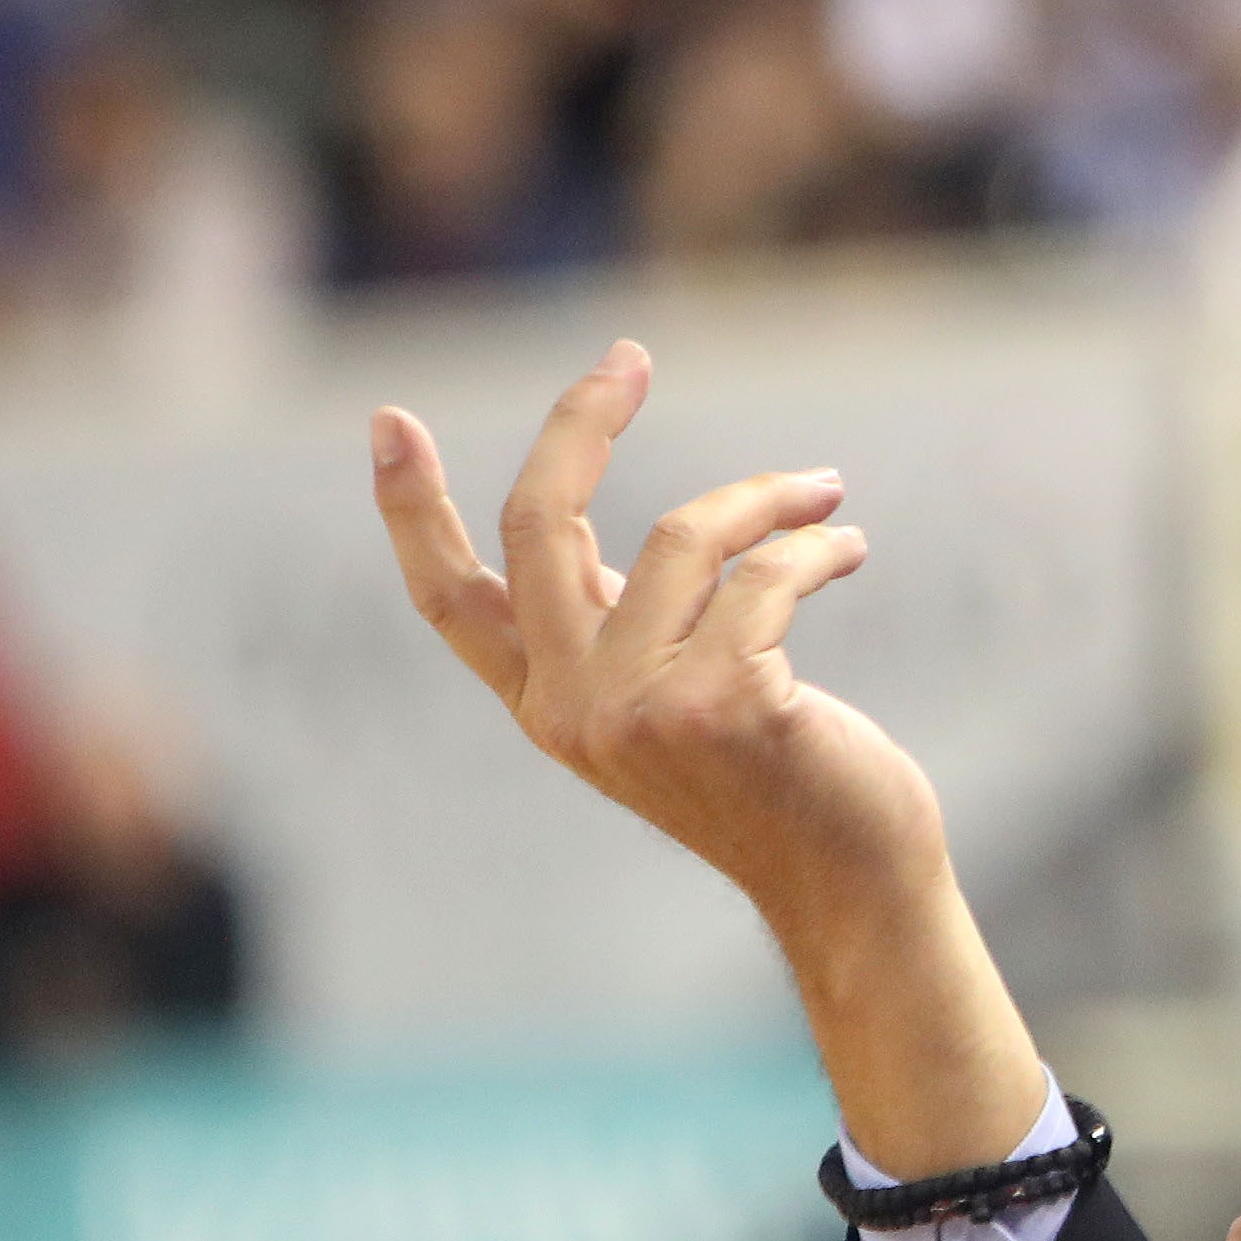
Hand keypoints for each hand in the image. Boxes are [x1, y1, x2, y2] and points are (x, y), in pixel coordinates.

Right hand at [370, 341, 1043, 1175]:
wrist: (851, 881)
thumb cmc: (774, 780)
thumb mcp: (670, 703)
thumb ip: (621, 628)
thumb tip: (604, 531)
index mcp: (547, 708)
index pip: (451, 600)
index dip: (412, 509)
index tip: (388, 420)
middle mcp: (576, 710)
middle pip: (540, 523)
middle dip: (579, 423)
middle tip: (627, 359)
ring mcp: (644, 709)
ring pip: (682, 534)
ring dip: (768, 498)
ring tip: (823, 495)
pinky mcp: (725, 701)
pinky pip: (766, 573)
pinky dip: (815, 545)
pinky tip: (848, 548)